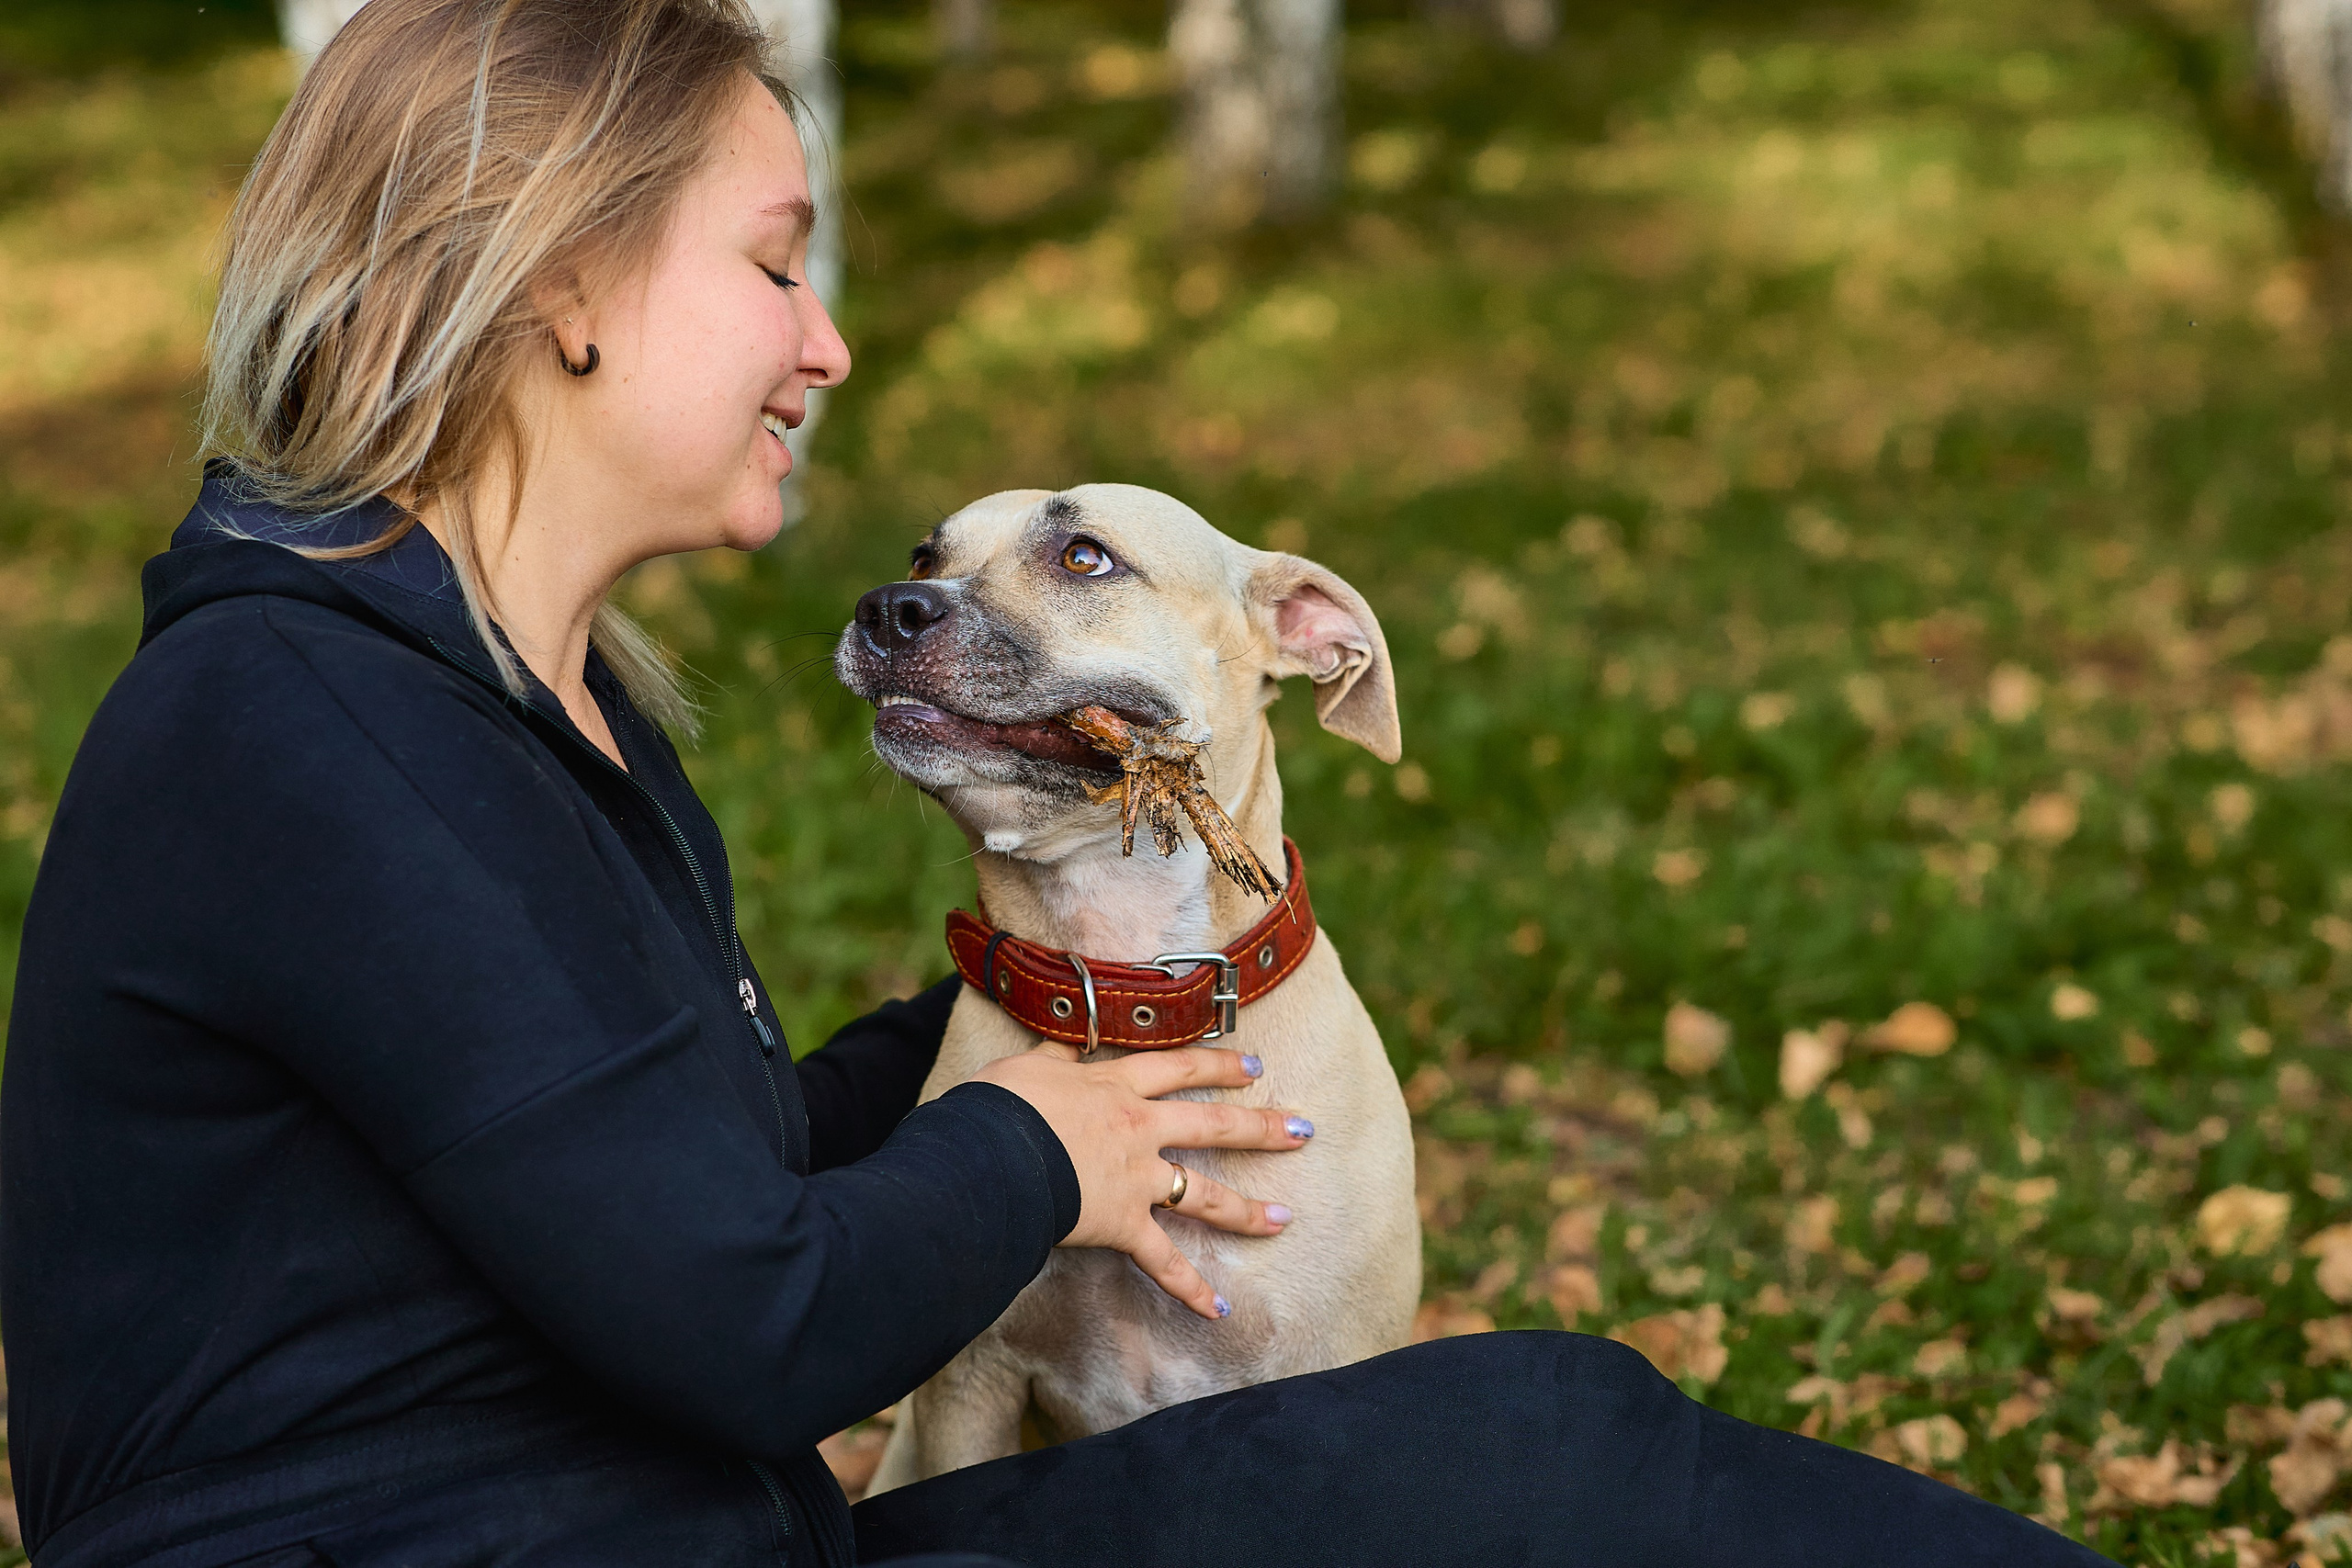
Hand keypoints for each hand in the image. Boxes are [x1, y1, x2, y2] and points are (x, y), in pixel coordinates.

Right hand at [973, 1042, 1310, 1320]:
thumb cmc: (1000, 1107)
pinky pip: (1163, 1263)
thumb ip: (1054, 1055)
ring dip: (1249, 1211)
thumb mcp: (1027, 1067)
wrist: (992, 1155)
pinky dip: (1190, 1289)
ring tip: (1285, 1220)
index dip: (1218, 1065)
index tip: (1253, 1068)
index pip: (1179, 1068)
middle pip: (1214, 1124)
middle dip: (1263, 1128)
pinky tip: (1219, 1309)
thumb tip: (1064, 1040)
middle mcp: (1140, 1129)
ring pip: (1206, 1196)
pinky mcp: (1123, 1226)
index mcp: (1117, 1086)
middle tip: (1303, 1131)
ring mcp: (1138, 1180)